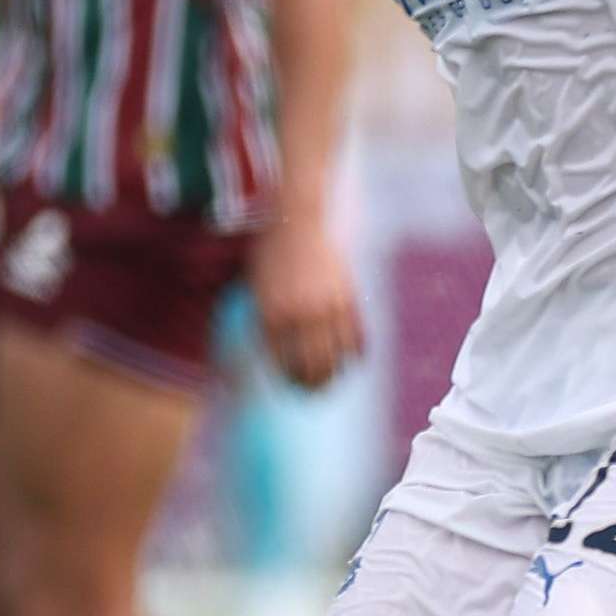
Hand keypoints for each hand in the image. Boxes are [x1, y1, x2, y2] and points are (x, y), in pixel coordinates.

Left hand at [248, 208, 363, 389]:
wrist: (299, 221)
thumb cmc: (272, 254)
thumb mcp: (258, 289)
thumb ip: (265, 321)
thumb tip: (271, 354)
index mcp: (270, 316)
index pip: (281, 363)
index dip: (288, 380)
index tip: (292, 388)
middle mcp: (297, 316)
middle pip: (310, 366)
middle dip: (313, 386)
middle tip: (315, 394)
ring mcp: (324, 308)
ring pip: (335, 357)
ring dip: (336, 375)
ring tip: (334, 382)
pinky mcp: (347, 298)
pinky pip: (356, 336)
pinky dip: (356, 352)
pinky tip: (353, 359)